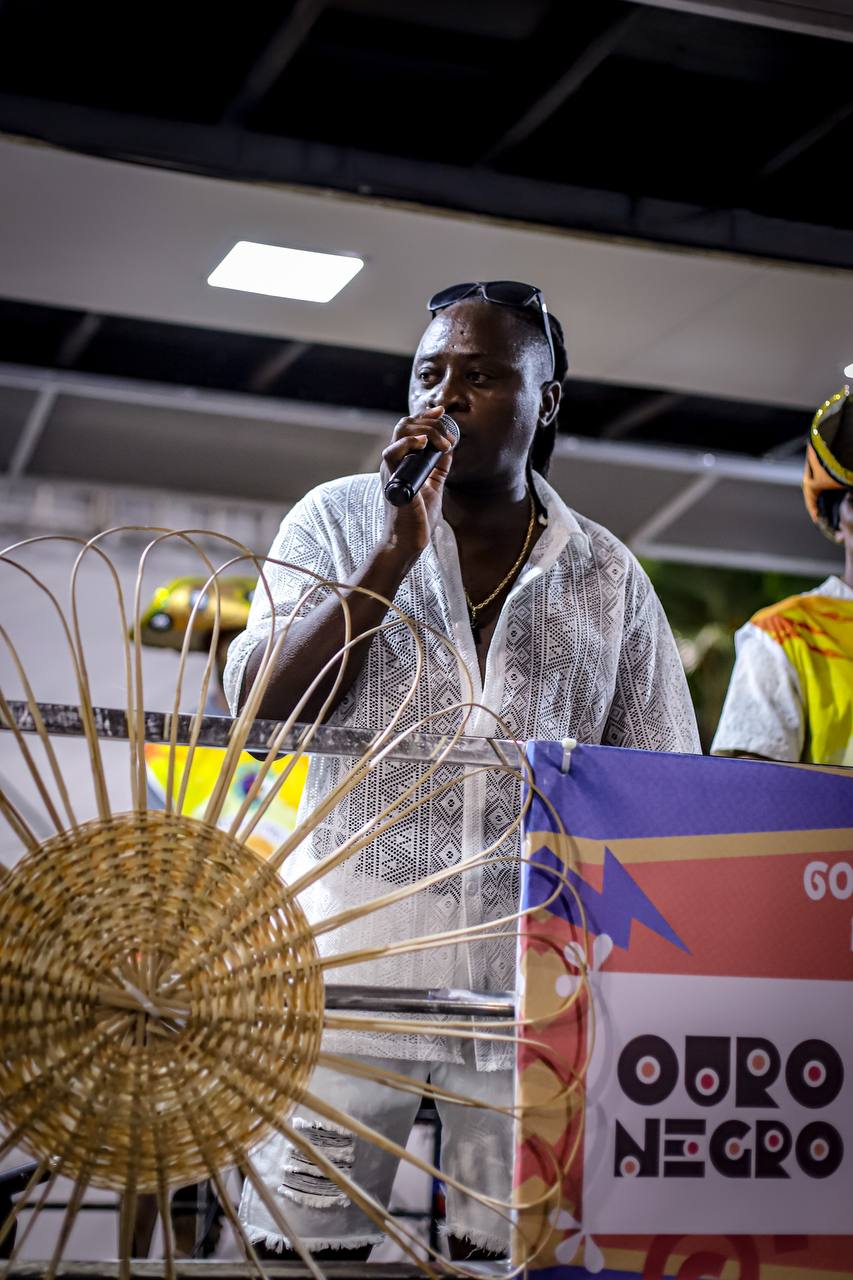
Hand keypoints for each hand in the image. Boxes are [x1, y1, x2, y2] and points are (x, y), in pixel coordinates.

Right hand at [379, 405, 454, 554]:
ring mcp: (392, 469)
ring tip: (443, 443)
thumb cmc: (419, 516)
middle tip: (448, 436)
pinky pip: (392, 453)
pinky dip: (407, 443)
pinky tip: (423, 444)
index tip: (442, 412)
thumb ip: (439, 465)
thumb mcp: (434, 484)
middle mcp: (395, 461)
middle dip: (430, 422)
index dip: (426, 416)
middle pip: (406, 424)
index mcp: (403, 461)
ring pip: (401, 432)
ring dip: (425, 431)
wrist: (409, 540)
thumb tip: (449, 447)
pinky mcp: (393, 479)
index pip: (410, 428)